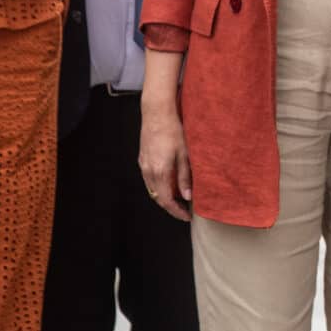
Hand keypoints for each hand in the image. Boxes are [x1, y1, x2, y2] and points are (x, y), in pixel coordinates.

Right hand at [139, 96, 193, 220]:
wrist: (157, 113)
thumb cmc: (173, 131)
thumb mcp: (184, 154)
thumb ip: (184, 177)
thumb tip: (187, 196)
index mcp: (160, 172)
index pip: (166, 200)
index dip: (177, 211)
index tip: (187, 216)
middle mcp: (148, 172)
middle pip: (158, 197)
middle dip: (171, 206)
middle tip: (185, 210)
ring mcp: (143, 165)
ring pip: (153, 189)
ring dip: (165, 196)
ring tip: (180, 198)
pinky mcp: (142, 159)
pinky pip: (150, 179)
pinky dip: (159, 186)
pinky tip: (170, 182)